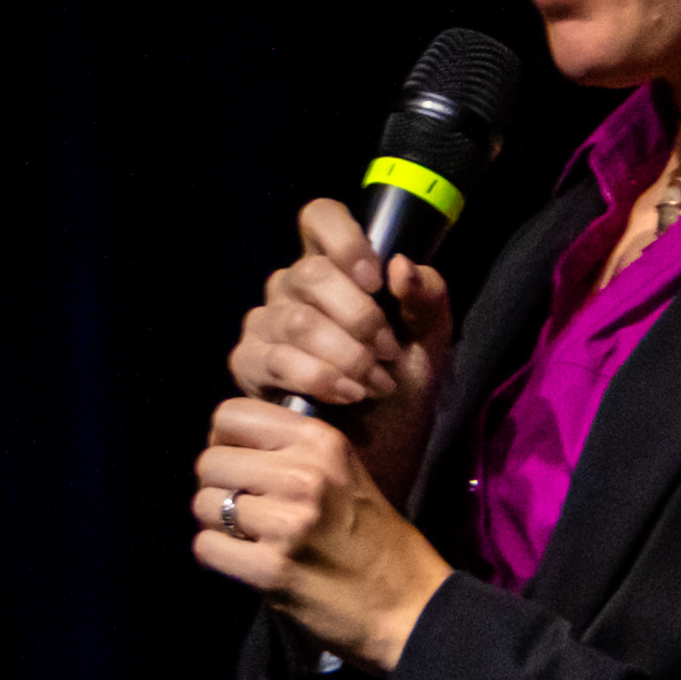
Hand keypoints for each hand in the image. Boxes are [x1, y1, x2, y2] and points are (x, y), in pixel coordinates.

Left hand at [192, 399, 450, 670]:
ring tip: (250, 535)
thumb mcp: (346, 472)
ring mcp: (286, 523)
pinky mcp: (271, 569)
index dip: (224, 441)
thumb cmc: (375, 539)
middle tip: (243, 507)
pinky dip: (220, 555)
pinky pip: (206, 546)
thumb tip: (228, 440)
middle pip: (210, 461)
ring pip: (204, 504)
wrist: (409, 605)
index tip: (239, 463)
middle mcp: (303, 475)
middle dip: (217, 486)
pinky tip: (246, 561)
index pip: (231, 414)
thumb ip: (294, 450)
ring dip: (217, 523)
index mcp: (322, 442)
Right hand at [228, 201, 455, 505]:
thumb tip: (402, 267)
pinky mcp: (250, 368)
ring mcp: (264, 326)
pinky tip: (347, 396)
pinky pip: (274, 360)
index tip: (375, 278)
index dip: (344, 239)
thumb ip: (427, 301)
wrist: (380, 460)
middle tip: (388, 354)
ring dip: (344, 354)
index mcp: (334, 271)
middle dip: (358, 317)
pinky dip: (318, 377)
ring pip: (294, 320)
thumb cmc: (401, 398)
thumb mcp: (430, 348)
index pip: (319, 219)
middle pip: (308, 273)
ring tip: (375, 385)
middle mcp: (291, 291)